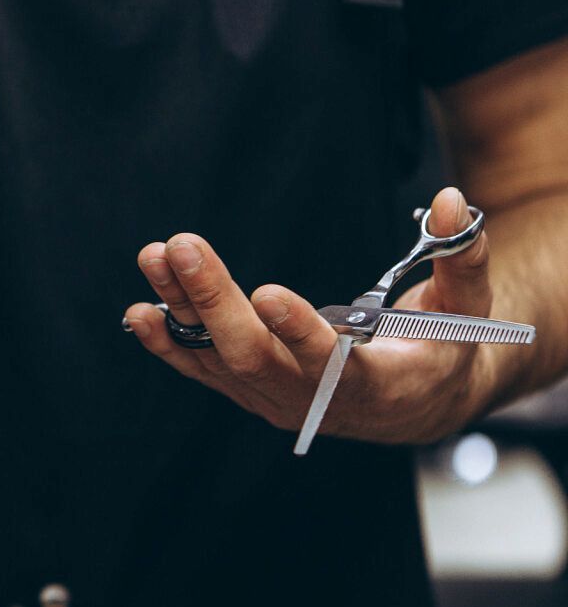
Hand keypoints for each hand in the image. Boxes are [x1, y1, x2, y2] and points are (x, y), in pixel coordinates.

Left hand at [123, 187, 496, 445]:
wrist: (409, 407)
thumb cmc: (440, 353)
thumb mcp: (466, 312)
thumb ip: (461, 258)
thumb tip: (450, 199)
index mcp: (374, 385)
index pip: (331, 365)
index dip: (300, 332)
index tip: (268, 292)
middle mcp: (312, 400)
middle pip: (254, 357)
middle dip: (214, 301)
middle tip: (183, 246)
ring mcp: (272, 398)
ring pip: (218, 357)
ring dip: (182, 308)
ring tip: (154, 257)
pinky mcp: (248, 389)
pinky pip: (201, 370)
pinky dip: (168, 343)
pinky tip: (140, 311)